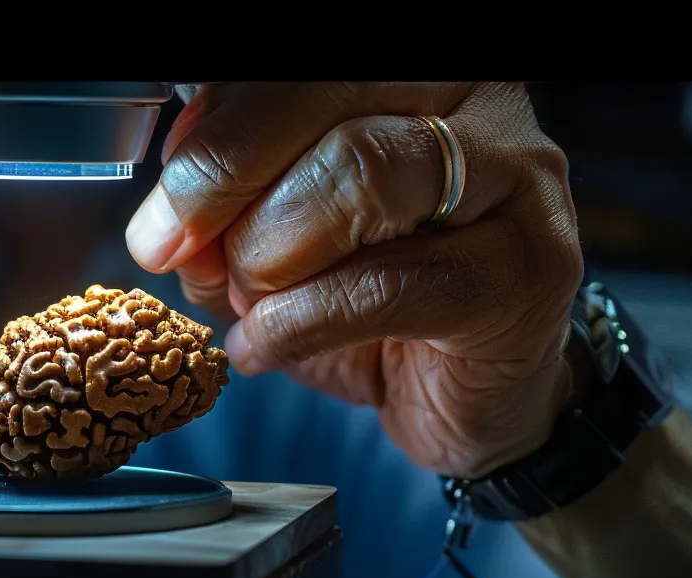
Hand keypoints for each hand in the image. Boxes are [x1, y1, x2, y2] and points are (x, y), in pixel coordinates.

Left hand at [125, 83, 581, 478]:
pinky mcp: (531, 266)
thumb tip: (170, 217)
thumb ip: (224, 206)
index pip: (294, 73)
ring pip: (362, 175)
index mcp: (404, 73)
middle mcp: (473, 97)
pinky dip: (300, 323)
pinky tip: (265, 346)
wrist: (470, 390)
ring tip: (246, 303)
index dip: (215, 129)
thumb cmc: (372, 293)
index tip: (160, 206)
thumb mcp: (272, 236)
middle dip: (224, 178)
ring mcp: (517, 174)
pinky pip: (389, 284)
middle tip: (169, 248)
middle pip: (325, 97)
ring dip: (270, 253)